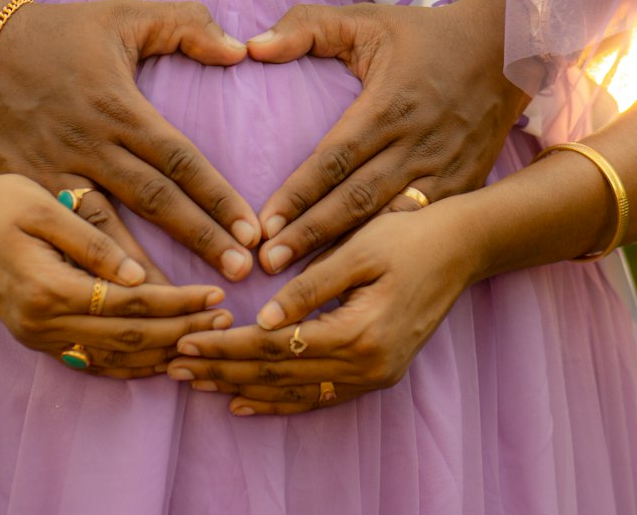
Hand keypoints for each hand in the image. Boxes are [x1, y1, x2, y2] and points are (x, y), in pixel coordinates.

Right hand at [0, 0, 259, 280]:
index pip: (179, 159)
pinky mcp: (28, 189)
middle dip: (199, 239)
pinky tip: (115, 304)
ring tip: (183, 309)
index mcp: (119, 106)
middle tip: (240, 275)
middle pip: (153, 200)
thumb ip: (188, 25)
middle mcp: (90, 144)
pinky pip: (63, 239)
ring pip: (108, 233)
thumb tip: (241, 50)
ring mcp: (55, 172)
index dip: (217, 196)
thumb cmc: (61, 33)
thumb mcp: (125, 15)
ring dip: (147, 271)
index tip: (251, 230)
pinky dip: (91, 272)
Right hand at [0, 168, 234, 377]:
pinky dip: (127, 363)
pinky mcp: (33, 335)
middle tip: (224, 319)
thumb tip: (136, 275)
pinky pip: (88, 360)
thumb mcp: (43, 206)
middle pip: (126, 340)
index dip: (176, 304)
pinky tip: (158, 355)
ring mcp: (35, 335)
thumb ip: (91, 243)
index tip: (215, 295)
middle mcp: (41, 323)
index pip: (129, 306)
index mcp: (48, 288)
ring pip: (109, 359)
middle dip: (180, 331)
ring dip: (159, 353)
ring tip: (203, 339)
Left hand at [166, 202, 476, 412]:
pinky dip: (280, 401)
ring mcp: (375, 375)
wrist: (463, 248)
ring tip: (197, 385)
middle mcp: (368, 366)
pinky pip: (319, 397)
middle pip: (280, 376)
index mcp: (360, 333)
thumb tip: (264, 317)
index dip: (227, 346)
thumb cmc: (410, 236)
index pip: (276, 347)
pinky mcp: (377, 373)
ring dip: (243, 388)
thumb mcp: (358, 250)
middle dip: (223, 371)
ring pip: (295, 393)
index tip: (185, 341)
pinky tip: (246, 401)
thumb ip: (310, 286)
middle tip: (173, 366)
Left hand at [248, 0, 526, 272]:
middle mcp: (418, 143)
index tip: (265, 222)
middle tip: (269, 264)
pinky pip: (421, 224)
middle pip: (358, 199)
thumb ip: (307, 27)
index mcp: (390, 104)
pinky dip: (390, 250)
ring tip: (303, 281)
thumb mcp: (366, 20)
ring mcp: (445, 169)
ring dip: (346, 252)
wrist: (505, 49)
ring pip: (389, 221)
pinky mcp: (463, 185)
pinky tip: (359, 276)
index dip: (300, 192)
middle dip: (312, 234)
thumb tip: (254, 46)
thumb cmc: (425, 35)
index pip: (336, 156)